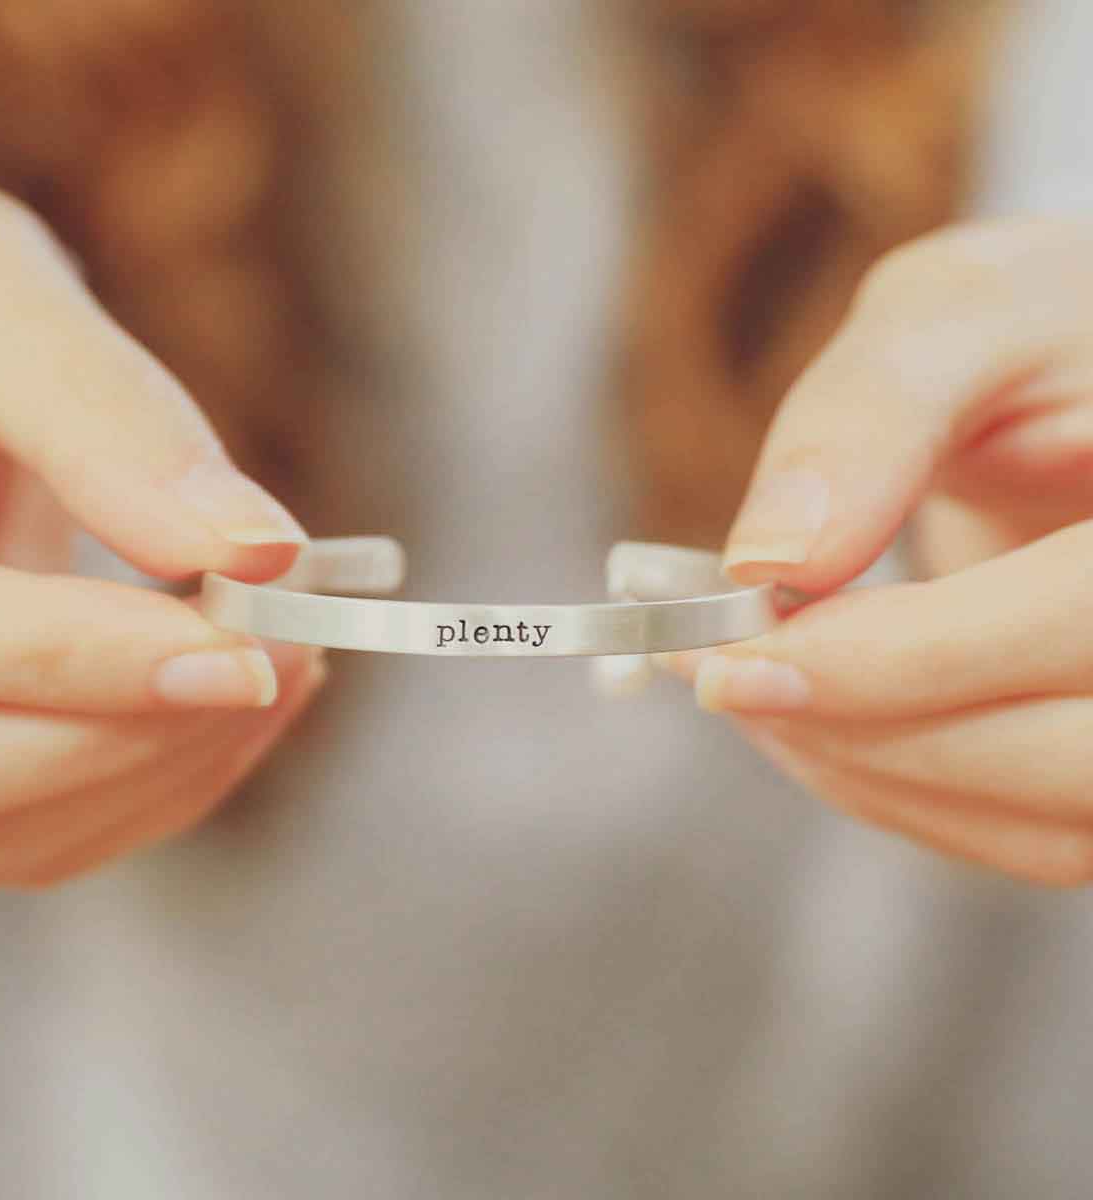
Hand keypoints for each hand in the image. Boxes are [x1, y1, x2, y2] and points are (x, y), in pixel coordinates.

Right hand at [0, 162, 323, 891]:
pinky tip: (247, 695)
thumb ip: (104, 417)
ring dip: (170, 763)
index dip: (63, 658)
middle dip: (133, 728)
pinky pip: (43, 835)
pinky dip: (165, 783)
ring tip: (289, 654)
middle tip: (285, 653)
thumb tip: (258, 549)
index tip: (238, 651)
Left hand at [669, 219, 1092, 886]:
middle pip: (1071, 760)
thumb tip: (771, 559)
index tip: (735, 660)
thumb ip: (870, 416)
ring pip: (1043, 825)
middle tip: (714, 676)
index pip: (1080, 618)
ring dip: (860, 772)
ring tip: (742, 684)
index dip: (907, 660)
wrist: (1084, 396)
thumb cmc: (1030, 341)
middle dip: (864, 731)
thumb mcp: (955, 321)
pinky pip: (1021, 832)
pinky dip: (891, 788)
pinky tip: (805, 714)